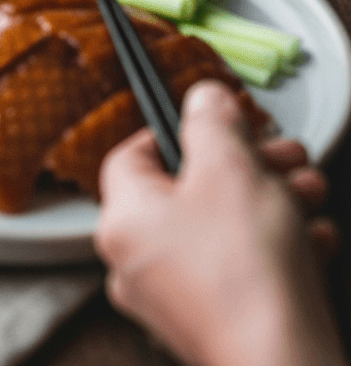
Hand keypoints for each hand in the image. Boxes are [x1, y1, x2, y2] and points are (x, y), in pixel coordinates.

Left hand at [95, 80, 346, 365]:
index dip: (175, 130)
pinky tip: (314, 238)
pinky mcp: (213, 326)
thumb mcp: (229, 165)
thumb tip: (203, 98)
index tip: (215, 124)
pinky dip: (278, 248)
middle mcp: (137, 263)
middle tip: (281, 154)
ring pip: (221, 228)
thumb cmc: (246, 269)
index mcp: (124, 220)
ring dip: (272, 201)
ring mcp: (174, 300)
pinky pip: (240, 271)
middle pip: (187, 190)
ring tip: (306, 192)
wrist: (284, 364)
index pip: (131, 155)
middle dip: (246, 165)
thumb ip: (211, 120)